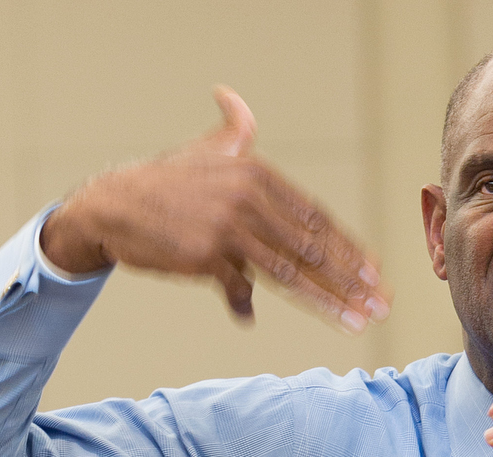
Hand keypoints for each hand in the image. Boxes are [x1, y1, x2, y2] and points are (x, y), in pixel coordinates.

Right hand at [39, 86, 389, 332]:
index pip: (317, 217)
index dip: (348, 248)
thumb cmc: (165, 183)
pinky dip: (241, 303)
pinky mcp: (205, 253)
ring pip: (289, 271)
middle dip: (352, 280)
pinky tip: (248, 318)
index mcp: (259, 174)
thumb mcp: (204, 152)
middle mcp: (250, 198)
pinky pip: (237, 285)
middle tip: (380, 304)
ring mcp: (229, 226)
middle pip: (312, 246)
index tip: (374, 273)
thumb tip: (235, 99)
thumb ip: (234, 132)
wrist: (112, 202)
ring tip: (355, 322)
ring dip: (327, 300)